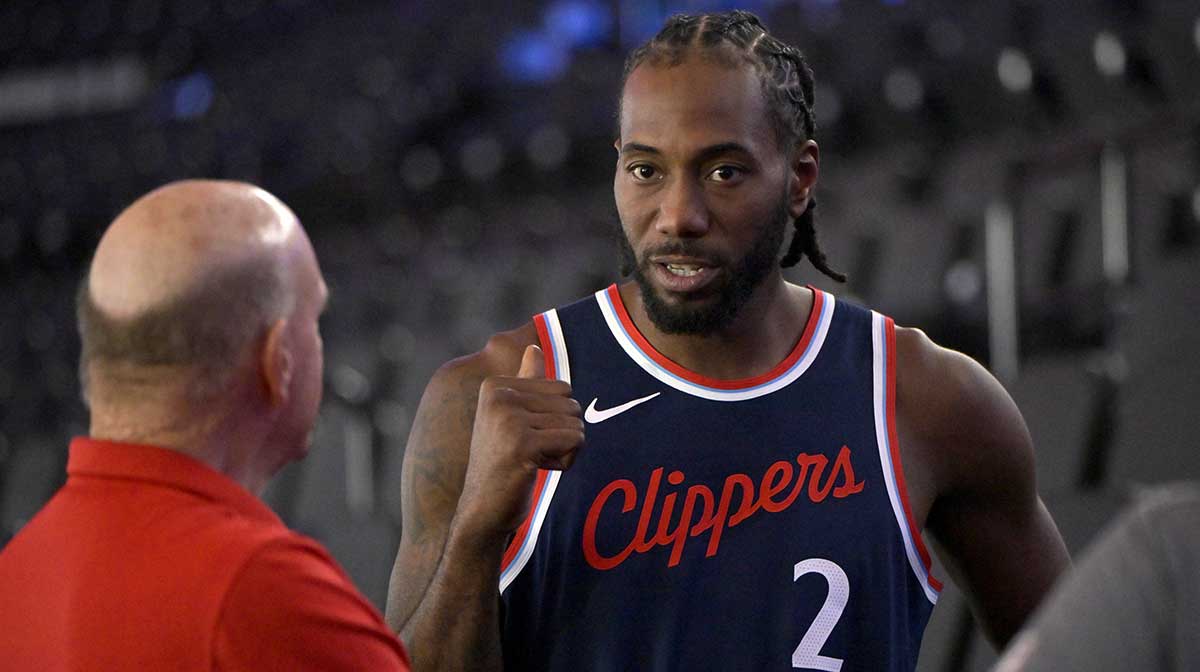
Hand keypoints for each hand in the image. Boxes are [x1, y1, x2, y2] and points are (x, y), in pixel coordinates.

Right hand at [454, 345, 583, 544]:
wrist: (482, 510)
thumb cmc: (501, 464)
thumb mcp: (509, 417)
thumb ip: (524, 382)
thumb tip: (533, 346)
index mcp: (495, 385)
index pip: (562, 388)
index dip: (554, 418)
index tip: (525, 437)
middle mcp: (498, 395)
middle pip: (572, 403)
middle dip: (562, 433)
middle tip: (530, 453)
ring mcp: (508, 418)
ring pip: (576, 423)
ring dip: (564, 449)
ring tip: (532, 462)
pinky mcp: (522, 443)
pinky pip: (575, 440)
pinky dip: (566, 461)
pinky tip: (536, 470)